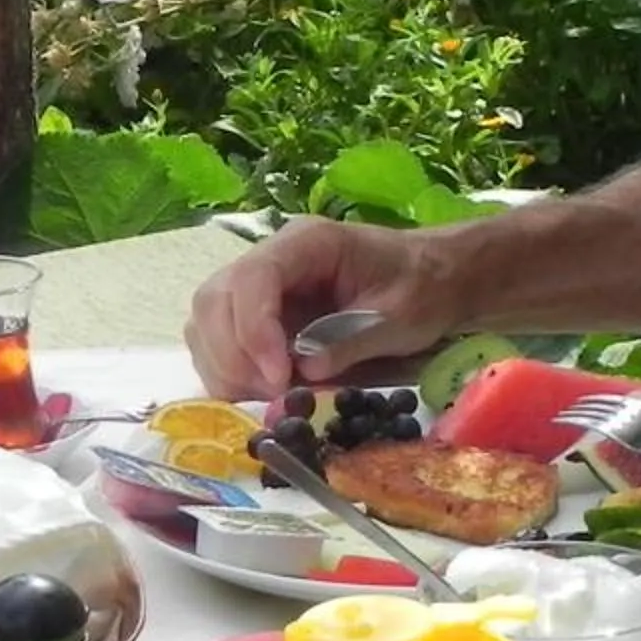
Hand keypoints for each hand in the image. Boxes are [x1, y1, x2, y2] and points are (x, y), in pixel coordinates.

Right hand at [184, 217, 458, 399]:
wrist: (433, 279)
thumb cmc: (422, 287)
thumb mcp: (400, 314)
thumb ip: (353, 339)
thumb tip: (304, 370)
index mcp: (306, 244)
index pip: (253, 279)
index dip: (254, 330)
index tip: (279, 377)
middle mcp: (272, 259)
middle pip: (215, 300)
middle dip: (234, 355)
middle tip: (275, 395)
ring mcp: (260, 289)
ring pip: (207, 324)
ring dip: (228, 368)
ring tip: (272, 397)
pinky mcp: (258, 318)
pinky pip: (219, 344)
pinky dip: (230, 375)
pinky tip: (264, 394)